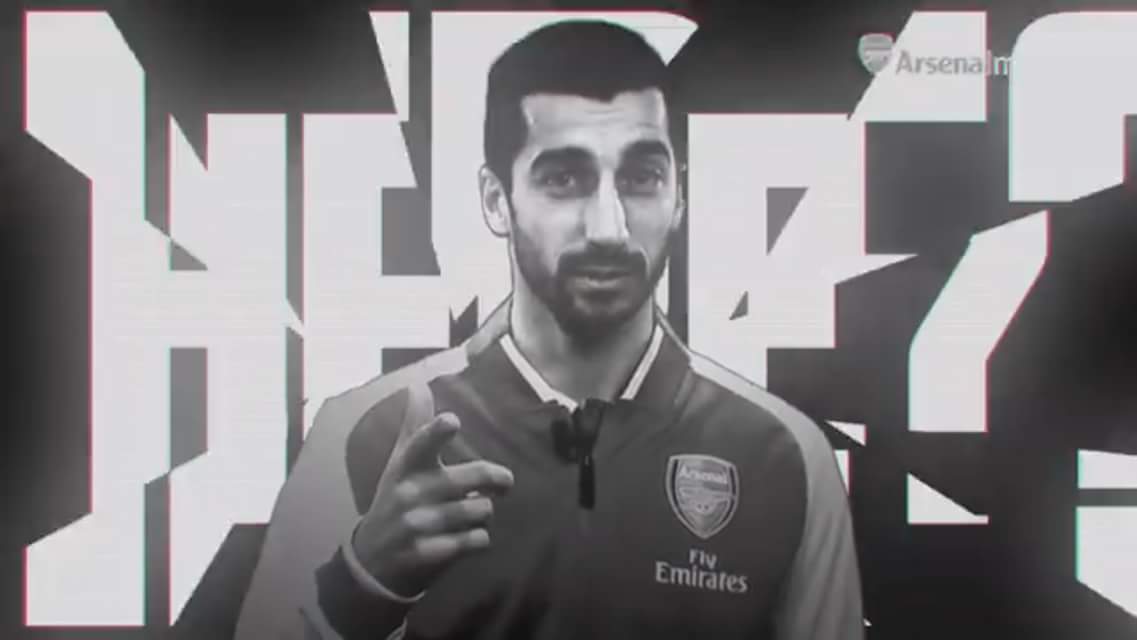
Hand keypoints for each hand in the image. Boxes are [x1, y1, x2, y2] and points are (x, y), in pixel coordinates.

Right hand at [353, 380, 514, 597]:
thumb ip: (415, 426)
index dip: (437, 432)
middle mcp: (410, 493)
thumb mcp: (400, 464)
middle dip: (498, 479)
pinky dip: (480, 539)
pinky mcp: (429, 554)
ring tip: (474, 514)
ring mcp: (418, 525)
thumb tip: (417, 384)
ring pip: (482, 509)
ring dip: (485, 512)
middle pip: (475, 477)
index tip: (451, 421)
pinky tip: (467, 538)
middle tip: (504, 483)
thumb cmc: (395, 501)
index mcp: (406, 467)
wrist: (371, 560)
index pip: (420, 443)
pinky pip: (477, 540)